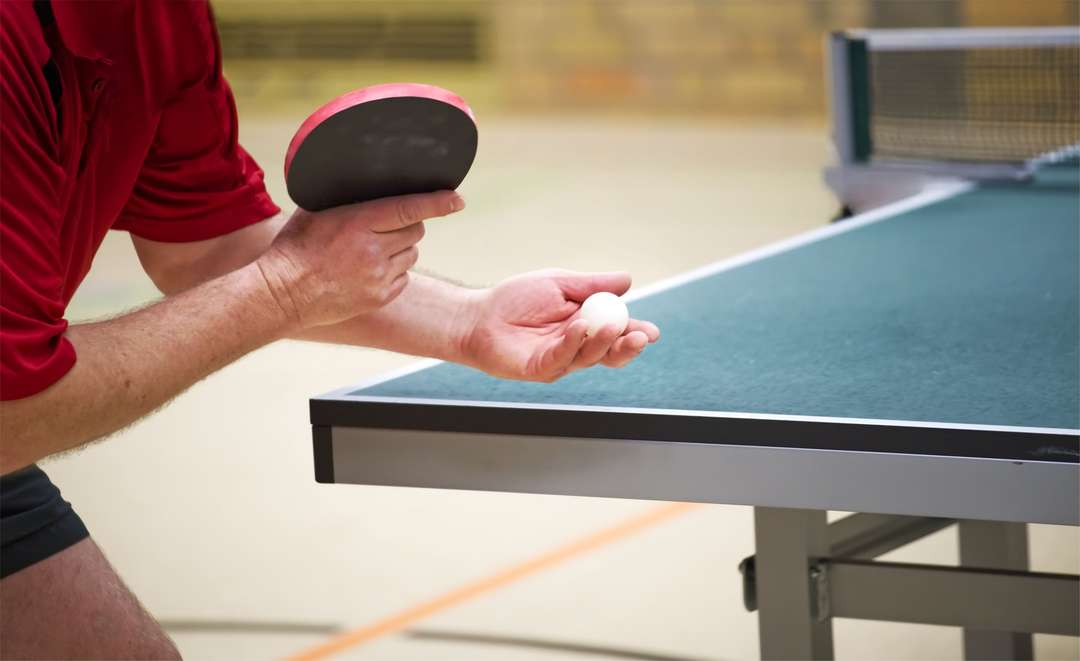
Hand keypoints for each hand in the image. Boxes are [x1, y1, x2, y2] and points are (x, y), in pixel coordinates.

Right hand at [256, 191, 462, 328]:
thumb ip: (347, 200)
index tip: (457, 199)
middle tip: (385, 227)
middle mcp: (373, 250)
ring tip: (371, 251)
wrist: (283, 293)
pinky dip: (394, 271)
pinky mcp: (381, 297)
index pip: (408, 208)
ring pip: (412, 253)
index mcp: (358, 222)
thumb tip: (370, 183)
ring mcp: (378, 277)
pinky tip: (369, 270)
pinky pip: (404, 277)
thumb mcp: (315, 210)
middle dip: (407, 225)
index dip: (437, 203)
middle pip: (415, 230)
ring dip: (401, 248)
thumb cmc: (296, 246)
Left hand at [461, 269, 659, 381]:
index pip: (616, 333)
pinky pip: (563, 358)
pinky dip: (573, 342)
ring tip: (611, 326)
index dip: (634, 333)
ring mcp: (560, 360)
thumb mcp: (560, 283)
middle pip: (610, 353)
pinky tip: (579, 328)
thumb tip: (627, 280)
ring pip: (590, 357)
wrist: (480, 314)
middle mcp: (576, 346)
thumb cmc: (516, 298)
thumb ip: (592, 285)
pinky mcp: (541, 369)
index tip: (652, 331)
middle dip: (628, 346)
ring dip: (603, 342)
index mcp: (585, 325)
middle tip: (642, 337)